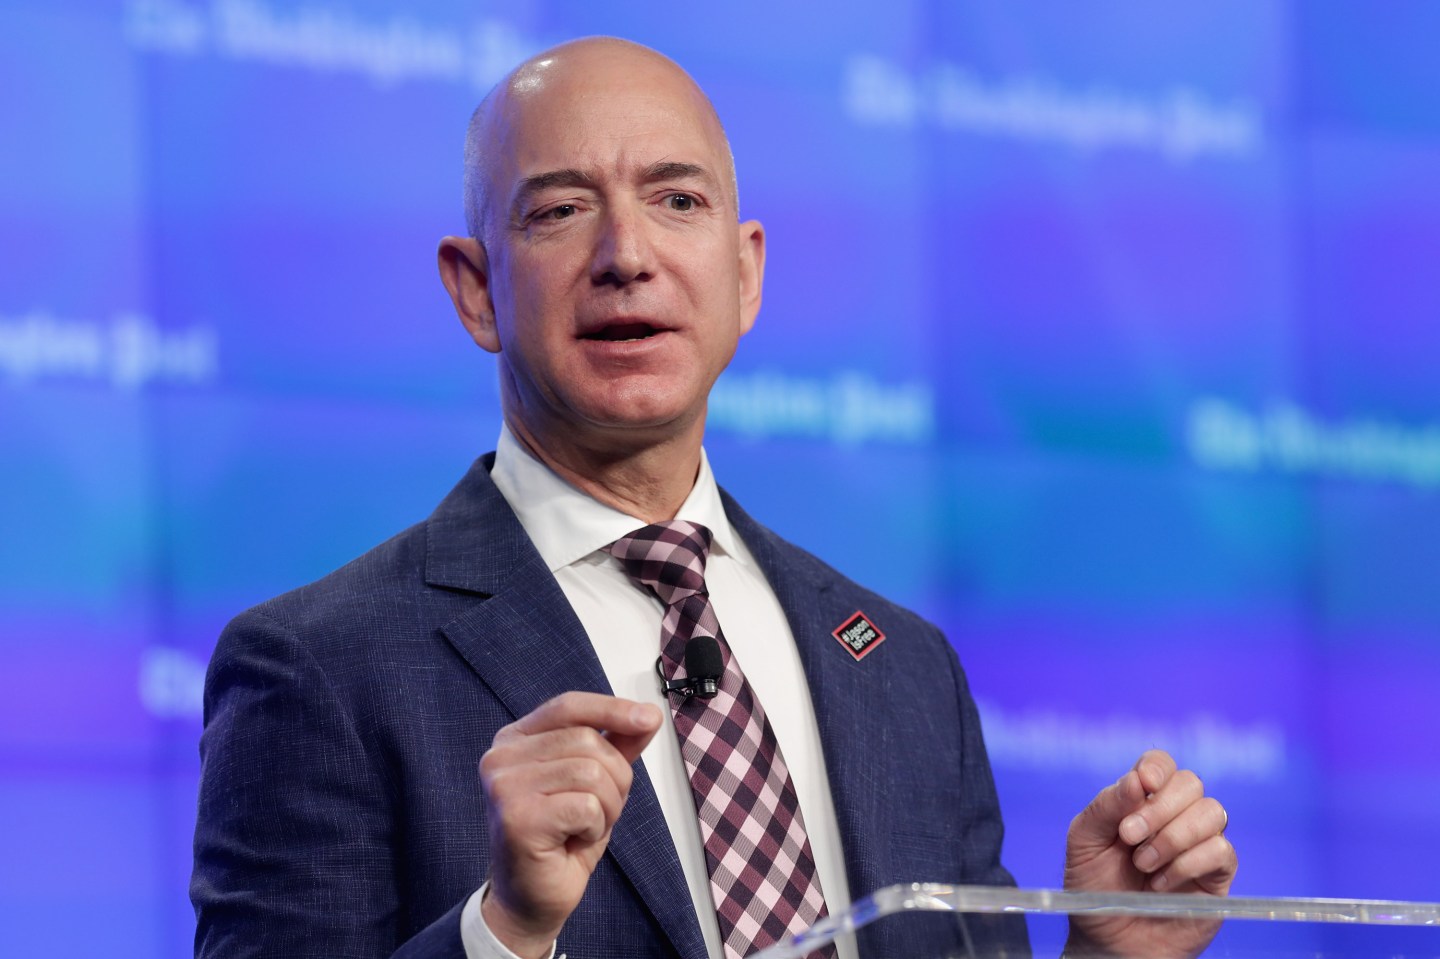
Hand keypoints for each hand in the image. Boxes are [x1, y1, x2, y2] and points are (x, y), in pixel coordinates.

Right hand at [479, 692, 661, 958]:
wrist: (532, 900)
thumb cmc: (561, 839)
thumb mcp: (594, 783)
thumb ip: (616, 745)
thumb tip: (649, 715)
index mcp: (514, 740)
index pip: (568, 706)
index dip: (612, 709)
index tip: (650, 718)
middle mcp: (501, 757)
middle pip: (588, 741)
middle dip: (614, 778)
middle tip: (597, 812)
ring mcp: (505, 786)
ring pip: (591, 772)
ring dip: (606, 806)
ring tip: (584, 827)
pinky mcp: (517, 818)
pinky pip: (586, 806)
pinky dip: (595, 826)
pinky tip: (572, 841)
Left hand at [1063, 750, 1236, 958]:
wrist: (1106, 940)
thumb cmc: (1093, 888)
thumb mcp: (1085, 842)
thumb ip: (1107, 807)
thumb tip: (1137, 779)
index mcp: (1140, 801)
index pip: (1160, 765)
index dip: (1157, 767)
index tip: (1144, 783)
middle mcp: (1174, 817)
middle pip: (1190, 783)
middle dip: (1159, 807)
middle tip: (1129, 837)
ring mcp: (1198, 844)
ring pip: (1212, 812)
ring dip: (1173, 836)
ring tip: (1144, 864)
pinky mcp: (1216, 876)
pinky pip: (1221, 850)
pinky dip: (1188, 863)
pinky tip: (1162, 883)